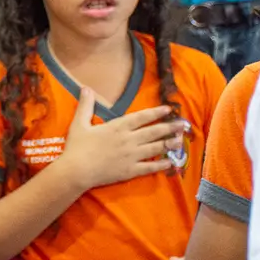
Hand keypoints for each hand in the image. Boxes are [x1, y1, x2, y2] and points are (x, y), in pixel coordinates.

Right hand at [54, 87, 187, 192]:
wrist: (76, 171)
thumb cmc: (76, 147)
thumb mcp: (79, 123)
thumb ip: (86, 105)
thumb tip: (86, 88)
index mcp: (117, 127)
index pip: (141, 117)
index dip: (156, 112)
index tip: (168, 109)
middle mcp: (129, 140)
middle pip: (154, 132)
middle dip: (170, 127)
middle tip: (183, 124)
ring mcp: (131, 156)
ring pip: (155, 148)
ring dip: (169, 143)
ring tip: (180, 140)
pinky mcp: (130, 170)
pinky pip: (150, 167)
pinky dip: (161, 164)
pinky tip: (170, 162)